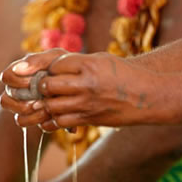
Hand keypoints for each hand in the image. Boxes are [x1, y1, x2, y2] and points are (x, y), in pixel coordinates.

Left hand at [0, 50, 158, 130]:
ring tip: (35, 105)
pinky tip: (48, 118)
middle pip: (48, 85)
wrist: (147, 96)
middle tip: (35, 88)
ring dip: (41, 106)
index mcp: (89, 63)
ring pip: (51, 106)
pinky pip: (61, 122)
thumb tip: (49, 65)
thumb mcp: (102, 60)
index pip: (54, 64)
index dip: (43, 67)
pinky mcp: (90, 119)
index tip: (34, 69)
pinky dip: (51, 120)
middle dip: (38, 87)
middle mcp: (86, 83)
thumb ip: (77, 62)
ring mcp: (87, 103)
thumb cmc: (123, 74)